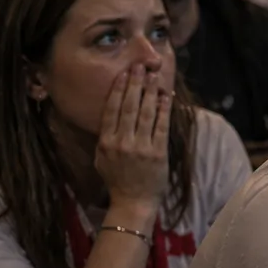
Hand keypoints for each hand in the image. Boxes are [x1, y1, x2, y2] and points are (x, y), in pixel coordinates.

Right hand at [93, 65, 169, 223]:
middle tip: (140, 67)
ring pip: (145, 113)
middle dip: (134, 85)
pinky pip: (161, 126)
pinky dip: (164, 109)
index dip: (118, 90)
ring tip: (154, 76)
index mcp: (106, 142)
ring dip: (150, 92)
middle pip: (129, 107)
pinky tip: (166, 96)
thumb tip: (109, 115)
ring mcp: (141, 147)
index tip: (123, 74)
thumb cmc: (116, 180)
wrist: (133, 201)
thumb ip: (105, 138)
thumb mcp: (101, 159)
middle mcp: (122, 142)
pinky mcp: (158, 152)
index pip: (111, 110)